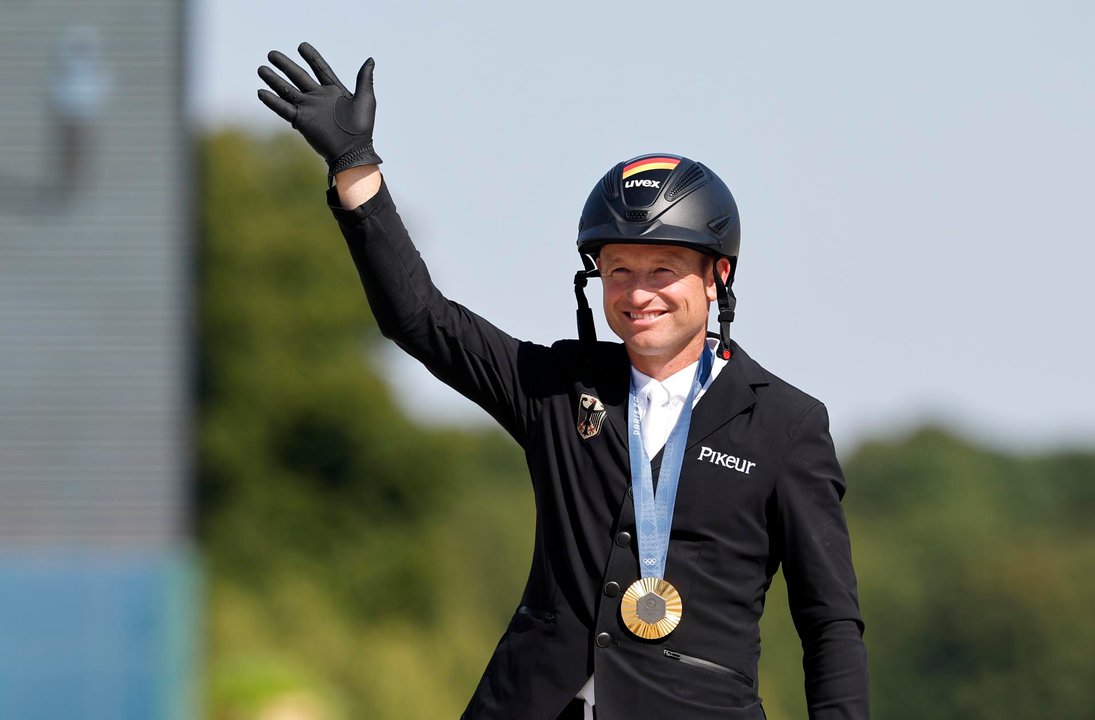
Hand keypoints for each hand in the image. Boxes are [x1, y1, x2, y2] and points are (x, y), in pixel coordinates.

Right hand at [257, 42, 381, 173]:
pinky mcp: (301, 121)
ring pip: (287, 90)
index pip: (320, 69)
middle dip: (285, 65)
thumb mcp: (365, 100)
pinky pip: (284, 109)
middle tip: (272, 54)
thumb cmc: (361, 128)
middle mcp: (318, 97)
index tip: (301, 46)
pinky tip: (261, 92)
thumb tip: (370, 59)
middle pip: (298, 76)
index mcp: (334, 90)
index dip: (311, 57)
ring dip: (274, 80)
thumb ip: (364, 79)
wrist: (352, 152)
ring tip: (261, 69)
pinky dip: (272, 101)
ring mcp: (309, 109)